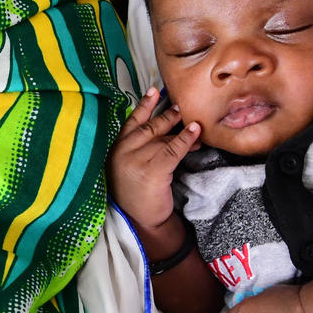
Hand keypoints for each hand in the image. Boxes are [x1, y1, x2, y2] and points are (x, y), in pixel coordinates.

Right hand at [110, 88, 201, 232]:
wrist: (142, 222)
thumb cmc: (139, 194)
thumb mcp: (135, 167)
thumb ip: (145, 148)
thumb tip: (172, 129)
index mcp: (116, 149)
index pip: (131, 122)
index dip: (144, 105)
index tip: (154, 91)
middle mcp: (123, 152)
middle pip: (149, 127)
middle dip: (168, 116)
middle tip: (182, 107)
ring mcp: (135, 160)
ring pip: (162, 137)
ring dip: (181, 128)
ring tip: (195, 122)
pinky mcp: (151, 170)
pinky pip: (172, 149)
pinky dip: (186, 139)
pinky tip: (196, 132)